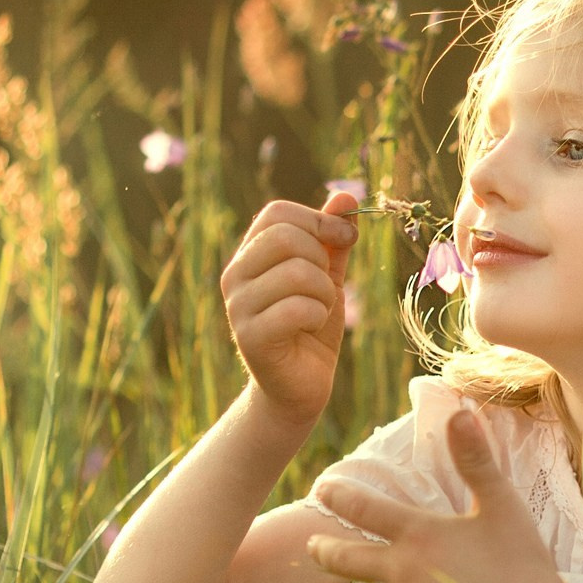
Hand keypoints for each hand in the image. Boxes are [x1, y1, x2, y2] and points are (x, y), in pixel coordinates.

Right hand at [222, 190, 360, 428]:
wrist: (299, 387)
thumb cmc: (310, 328)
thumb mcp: (327, 276)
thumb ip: (333, 239)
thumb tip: (346, 196)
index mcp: (249, 255)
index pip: (277, 213)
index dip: (319, 220)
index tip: (344, 240)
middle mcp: (235, 276)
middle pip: (286, 237)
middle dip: (322, 260)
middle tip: (324, 288)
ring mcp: (238, 307)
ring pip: (298, 272)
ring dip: (325, 294)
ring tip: (318, 312)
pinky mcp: (250, 338)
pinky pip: (298, 308)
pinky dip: (318, 317)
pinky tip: (310, 330)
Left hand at [304, 408, 582, 582]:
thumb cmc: (523, 560)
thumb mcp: (502, 503)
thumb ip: (476, 459)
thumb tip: (460, 411)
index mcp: (418, 533)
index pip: (365, 508)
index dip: (338, 496)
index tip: (321, 489)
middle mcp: (402, 572)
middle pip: (345, 561)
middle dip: (324, 553)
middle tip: (312, 548)